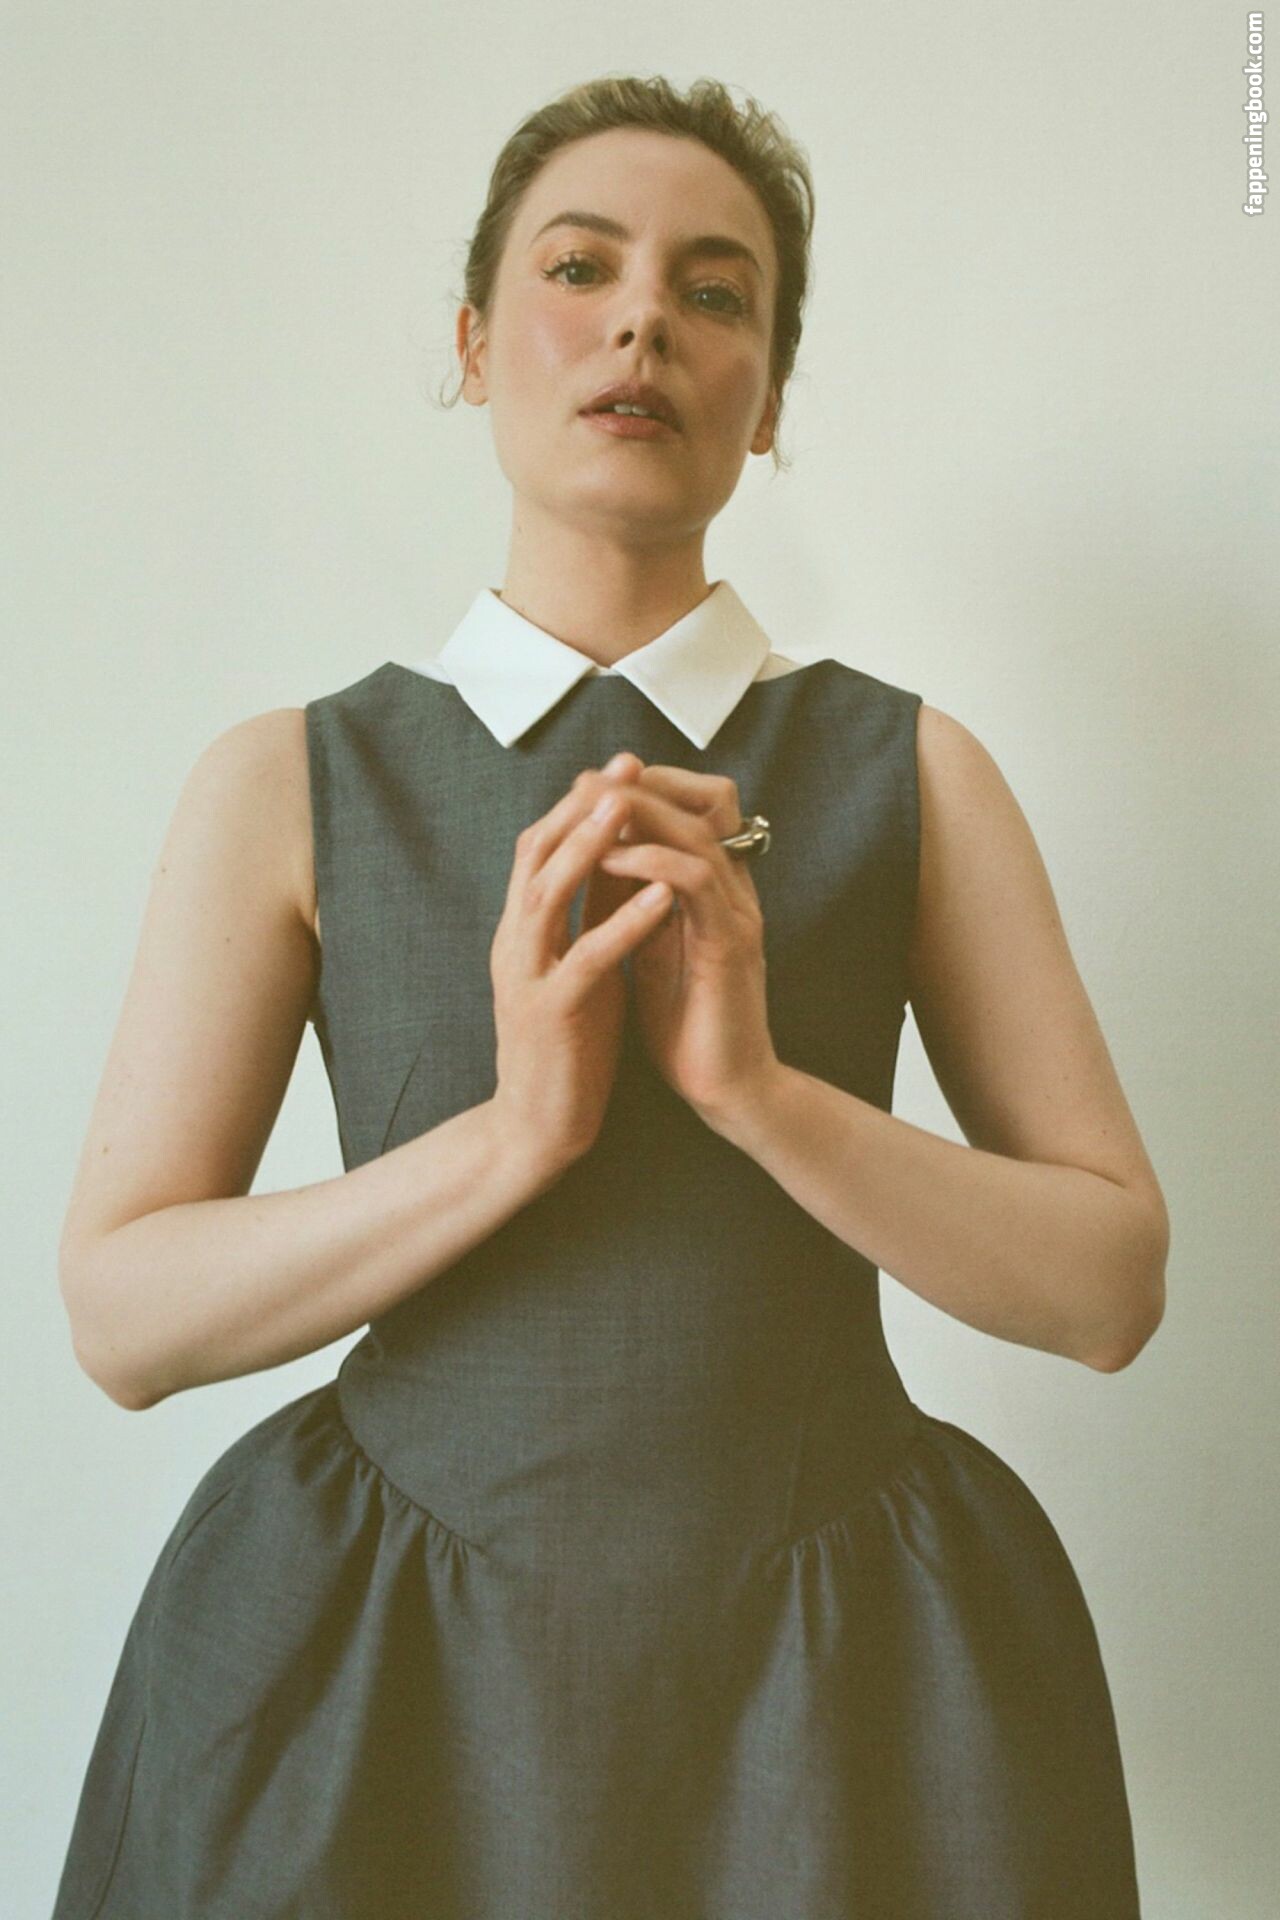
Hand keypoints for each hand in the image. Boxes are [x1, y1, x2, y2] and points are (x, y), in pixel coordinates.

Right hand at [489, 766, 675, 1169]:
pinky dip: (623, 921)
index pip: (538, 848)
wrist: (536, 1129)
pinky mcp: (551, 1013)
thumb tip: (619, 857)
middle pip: (536, 855)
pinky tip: (659, 895)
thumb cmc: (567, 1048)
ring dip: (590, 847)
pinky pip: (588, 957)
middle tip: (623, 767)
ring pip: (548, 895)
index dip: (576, 804)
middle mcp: (514, 945)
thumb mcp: (580, 969)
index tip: (619, 767)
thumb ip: (591, 918)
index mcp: (520, 932)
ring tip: (627, 808)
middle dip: (581, 807)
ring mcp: (526, 977)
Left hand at [584, 753, 780, 1121]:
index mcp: (716, 889)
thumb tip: (598, 854)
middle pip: (706, 801)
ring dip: (641, 813)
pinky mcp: (731, 944)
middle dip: (643, 784)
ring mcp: (738, 914)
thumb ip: (634, 899)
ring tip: (592, 809)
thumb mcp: (651, 945)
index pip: (698, 806)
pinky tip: (610, 859)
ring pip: (699, 831)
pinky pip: (696, 882)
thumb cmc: (688, 1023)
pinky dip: (651, 861)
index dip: (648, 787)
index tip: (594, 787)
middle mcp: (734, 892)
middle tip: (591, 781)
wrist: (725, 1088)